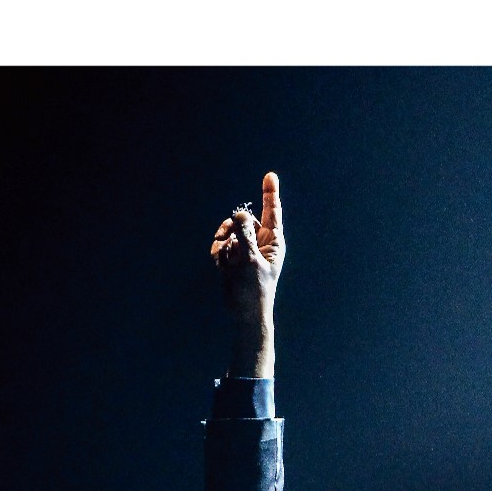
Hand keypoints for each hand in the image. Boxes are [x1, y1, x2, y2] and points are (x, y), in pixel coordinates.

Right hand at [211, 170, 283, 374]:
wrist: (244, 315)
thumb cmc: (254, 291)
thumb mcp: (251, 260)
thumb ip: (245, 234)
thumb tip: (239, 212)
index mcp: (273, 242)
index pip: (272, 212)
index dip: (269, 193)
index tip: (270, 175)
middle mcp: (259, 242)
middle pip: (243, 219)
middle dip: (233, 227)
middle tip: (230, 241)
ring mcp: (244, 249)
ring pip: (229, 231)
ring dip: (223, 242)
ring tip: (226, 260)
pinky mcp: (231, 258)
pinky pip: (220, 245)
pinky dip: (219, 253)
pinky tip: (222, 267)